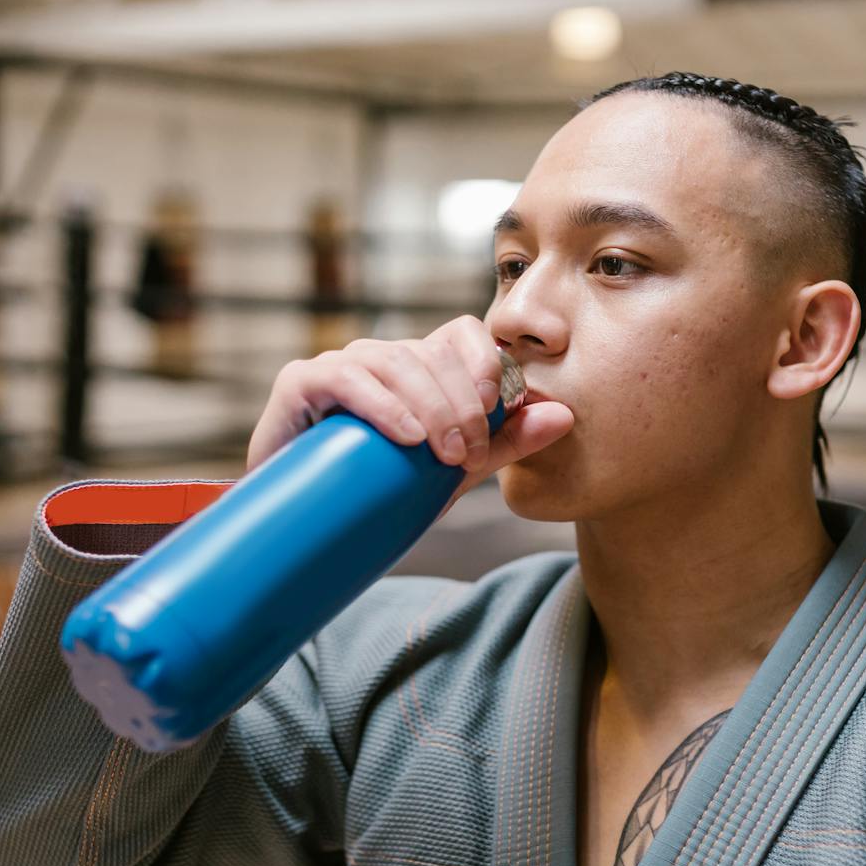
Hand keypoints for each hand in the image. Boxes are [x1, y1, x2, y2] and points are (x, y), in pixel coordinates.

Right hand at [246, 317, 574, 507]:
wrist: (307, 530)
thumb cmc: (381, 494)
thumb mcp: (453, 469)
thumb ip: (505, 442)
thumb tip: (564, 415)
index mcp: (418, 368)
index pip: (464, 335)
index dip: (488, 363)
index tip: (506, 407)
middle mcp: (380, 357)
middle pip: (432, 353)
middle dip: (463, 403)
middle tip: (472, 454)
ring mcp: (340, 365)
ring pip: (395, 363)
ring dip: (430, 407)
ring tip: (445, 453)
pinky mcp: (300, 382)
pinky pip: (346, 377)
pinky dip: (382, 405)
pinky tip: (406, 436)